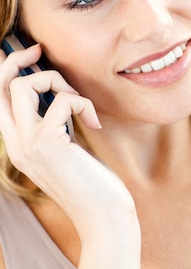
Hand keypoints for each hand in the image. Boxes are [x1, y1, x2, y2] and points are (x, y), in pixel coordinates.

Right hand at [0, 44, 133, 232]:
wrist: (103, 217)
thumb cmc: (92, 184)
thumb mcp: (66, 148)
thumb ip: (55, 125)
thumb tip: (58, 93)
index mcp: (18, 144)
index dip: (6, 70)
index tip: (30, 53)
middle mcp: (16, 144)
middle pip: (2, 87)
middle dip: (18, 60)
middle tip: (40, 51)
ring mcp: (28, 145)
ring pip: (23, 86)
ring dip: (57, 81)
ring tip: (80, 104)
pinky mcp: (48, 144)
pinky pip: (62, 101)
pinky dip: (83, 104)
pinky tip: (94, 124)